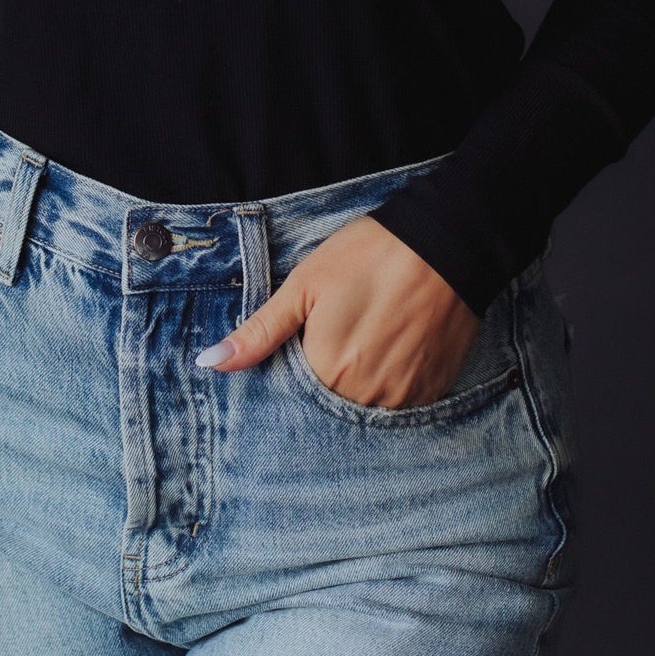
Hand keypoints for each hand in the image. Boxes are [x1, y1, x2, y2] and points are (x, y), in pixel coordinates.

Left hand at [194, 213, 481, 407]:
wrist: (446, 243)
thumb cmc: (369, 255)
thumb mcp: (305, 284)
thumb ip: (259, 331)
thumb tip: (208, 363)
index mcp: (327, 371)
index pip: (292, 401)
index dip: (292, 377)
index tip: (300, 351)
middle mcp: (364, 397)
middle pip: (329, 410)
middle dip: (324, 386)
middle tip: (338, 341)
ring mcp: (402, 399)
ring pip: (365, 412)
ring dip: (357, 390)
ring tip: (365, 344)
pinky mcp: (433, 392)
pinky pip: (400, 408)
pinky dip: (389, 388)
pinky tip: (390, 352)